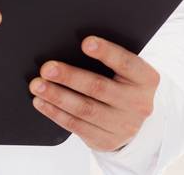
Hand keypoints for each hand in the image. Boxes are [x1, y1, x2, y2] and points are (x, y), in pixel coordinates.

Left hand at [29, 36, 159, 151]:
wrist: (132, 119)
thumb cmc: (120, 83)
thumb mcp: (123, 71)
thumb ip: (106, 59)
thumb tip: (68, 46)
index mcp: (146, 79)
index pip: (127, 63)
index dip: (107, 52)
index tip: (85, 42)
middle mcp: (138, 103)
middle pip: (99, 87)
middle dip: (70, 77)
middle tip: (47, 68)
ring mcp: (124, 125)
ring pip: (85, 109)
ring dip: (57, 96)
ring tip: (37, 85)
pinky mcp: (107, 140)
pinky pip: (77, 126)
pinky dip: (55, 113)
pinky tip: (41, 102)